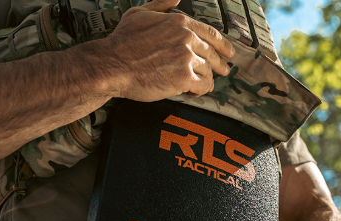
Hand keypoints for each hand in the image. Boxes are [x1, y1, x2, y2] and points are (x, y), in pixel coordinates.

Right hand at [99, 0, 235, 99]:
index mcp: (179, 22)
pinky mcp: (183, 78)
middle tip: (224, 70)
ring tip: (202, 84)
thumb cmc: (122, 41)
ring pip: (208, 70)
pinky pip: (202, 85)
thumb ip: (161, 5)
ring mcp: (186, 58)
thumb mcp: (140, 14)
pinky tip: (195, 92)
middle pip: (212, 53)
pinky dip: (201, 90)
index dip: (223, 44)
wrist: (111, 65)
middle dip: (220, 63)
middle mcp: (186, 38)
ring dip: (207, 78)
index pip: (210, 33)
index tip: (229, 52)